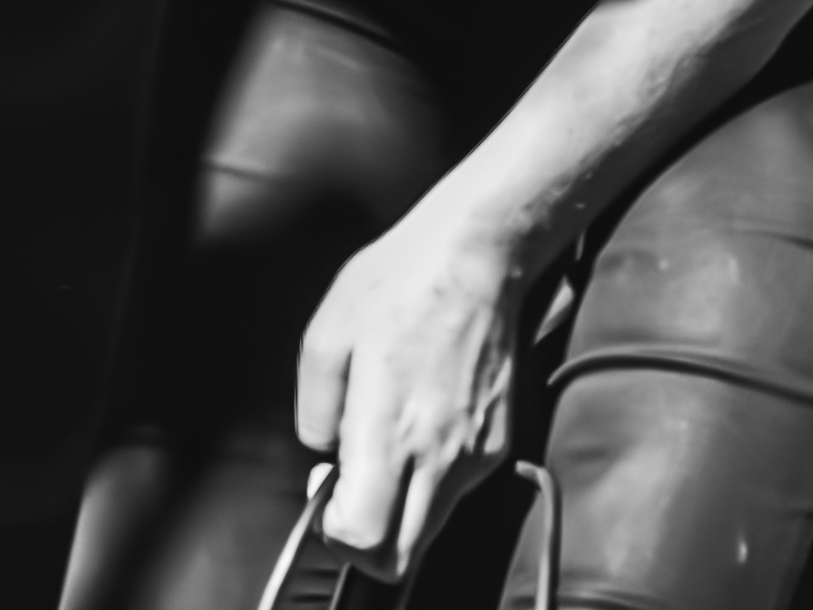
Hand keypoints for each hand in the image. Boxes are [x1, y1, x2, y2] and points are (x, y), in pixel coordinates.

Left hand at [294, 204, 528, 583]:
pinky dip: (431, 483)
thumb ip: (314, 412)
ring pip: (431, 529)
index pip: (364, 539)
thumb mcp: (325, 337)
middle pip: (401, 559)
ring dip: (400, 515)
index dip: (335, 533)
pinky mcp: (498, 439)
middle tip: (351, 495)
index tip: (327, 496)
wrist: (477, 252)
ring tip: (385, 456)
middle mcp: (439, 455)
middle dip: (367, 545)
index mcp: (390, 433)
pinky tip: (419, 432)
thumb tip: (325, 451)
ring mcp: (476, 452)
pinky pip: (457, 491)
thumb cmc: (400, 283)